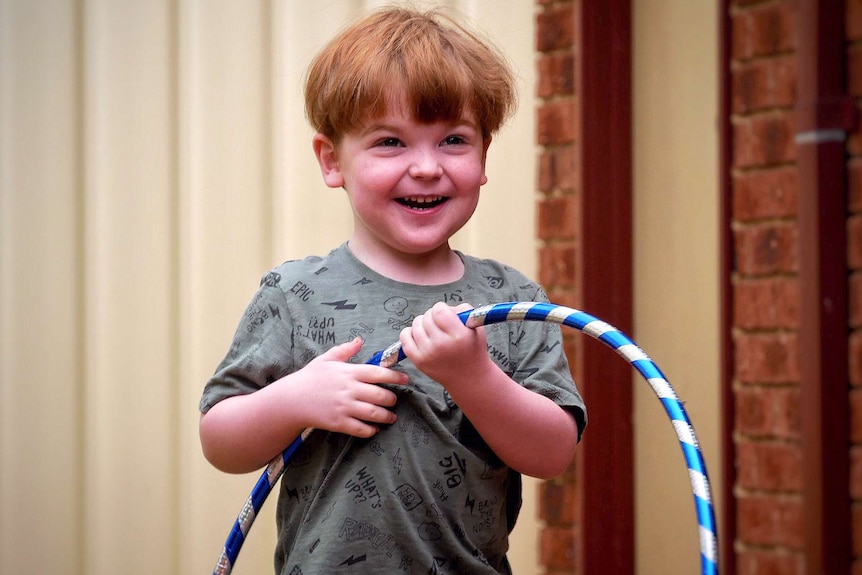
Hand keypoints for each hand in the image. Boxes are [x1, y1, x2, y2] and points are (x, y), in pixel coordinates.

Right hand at [291, 337, 407, 437]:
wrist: (291, 399)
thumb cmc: (310, 377)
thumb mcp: (327, 359)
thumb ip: (345, 350)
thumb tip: (360, 340)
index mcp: (350, 372)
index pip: (379, 373)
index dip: (396, 376)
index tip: (406, 379)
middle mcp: (350, 389)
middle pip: (381, 395)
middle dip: (392, 399)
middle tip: (394, 400)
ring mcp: (345, 407)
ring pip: (375, 413)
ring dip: (387, 416)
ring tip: (391, 417)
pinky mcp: (339, 423)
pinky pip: (361, 429)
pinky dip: (372, 430)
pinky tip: (375, 429)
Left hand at [398, 302, 489, 387]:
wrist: (468, 378)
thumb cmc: (473, 350)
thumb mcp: (477, 328)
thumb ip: (463, 311)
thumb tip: (446, 307)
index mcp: (458, 335)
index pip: (439, 310)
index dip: (442, 309)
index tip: (446, 315)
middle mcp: (441, 345)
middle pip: (427, 317)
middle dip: (434, 317)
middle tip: (441, 326)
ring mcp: (428, 353)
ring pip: (416, 324)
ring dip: (423, 324)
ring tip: (433, 332)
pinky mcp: (418, 360)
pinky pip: (404, 337)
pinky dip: (410, 332)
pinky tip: (420, 336)